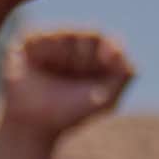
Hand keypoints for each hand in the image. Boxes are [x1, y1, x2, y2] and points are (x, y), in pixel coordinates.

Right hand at [0, 26, 135, 141]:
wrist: (34, 125)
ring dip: (67, 55)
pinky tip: (43, 66)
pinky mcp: (28, 44)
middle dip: (87, 56)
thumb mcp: (105, 99)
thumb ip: (122, 78)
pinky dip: (49, 50)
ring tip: (58, 71)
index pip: (107, 42)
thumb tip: (130, 62)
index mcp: (91, 60)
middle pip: (89, 35)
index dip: (110, 47)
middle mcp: (70, 49)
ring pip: (68, 34)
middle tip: (76, 74)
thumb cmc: (68, 114)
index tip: (109, 57)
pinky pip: (45, 35)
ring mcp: (49, 45)